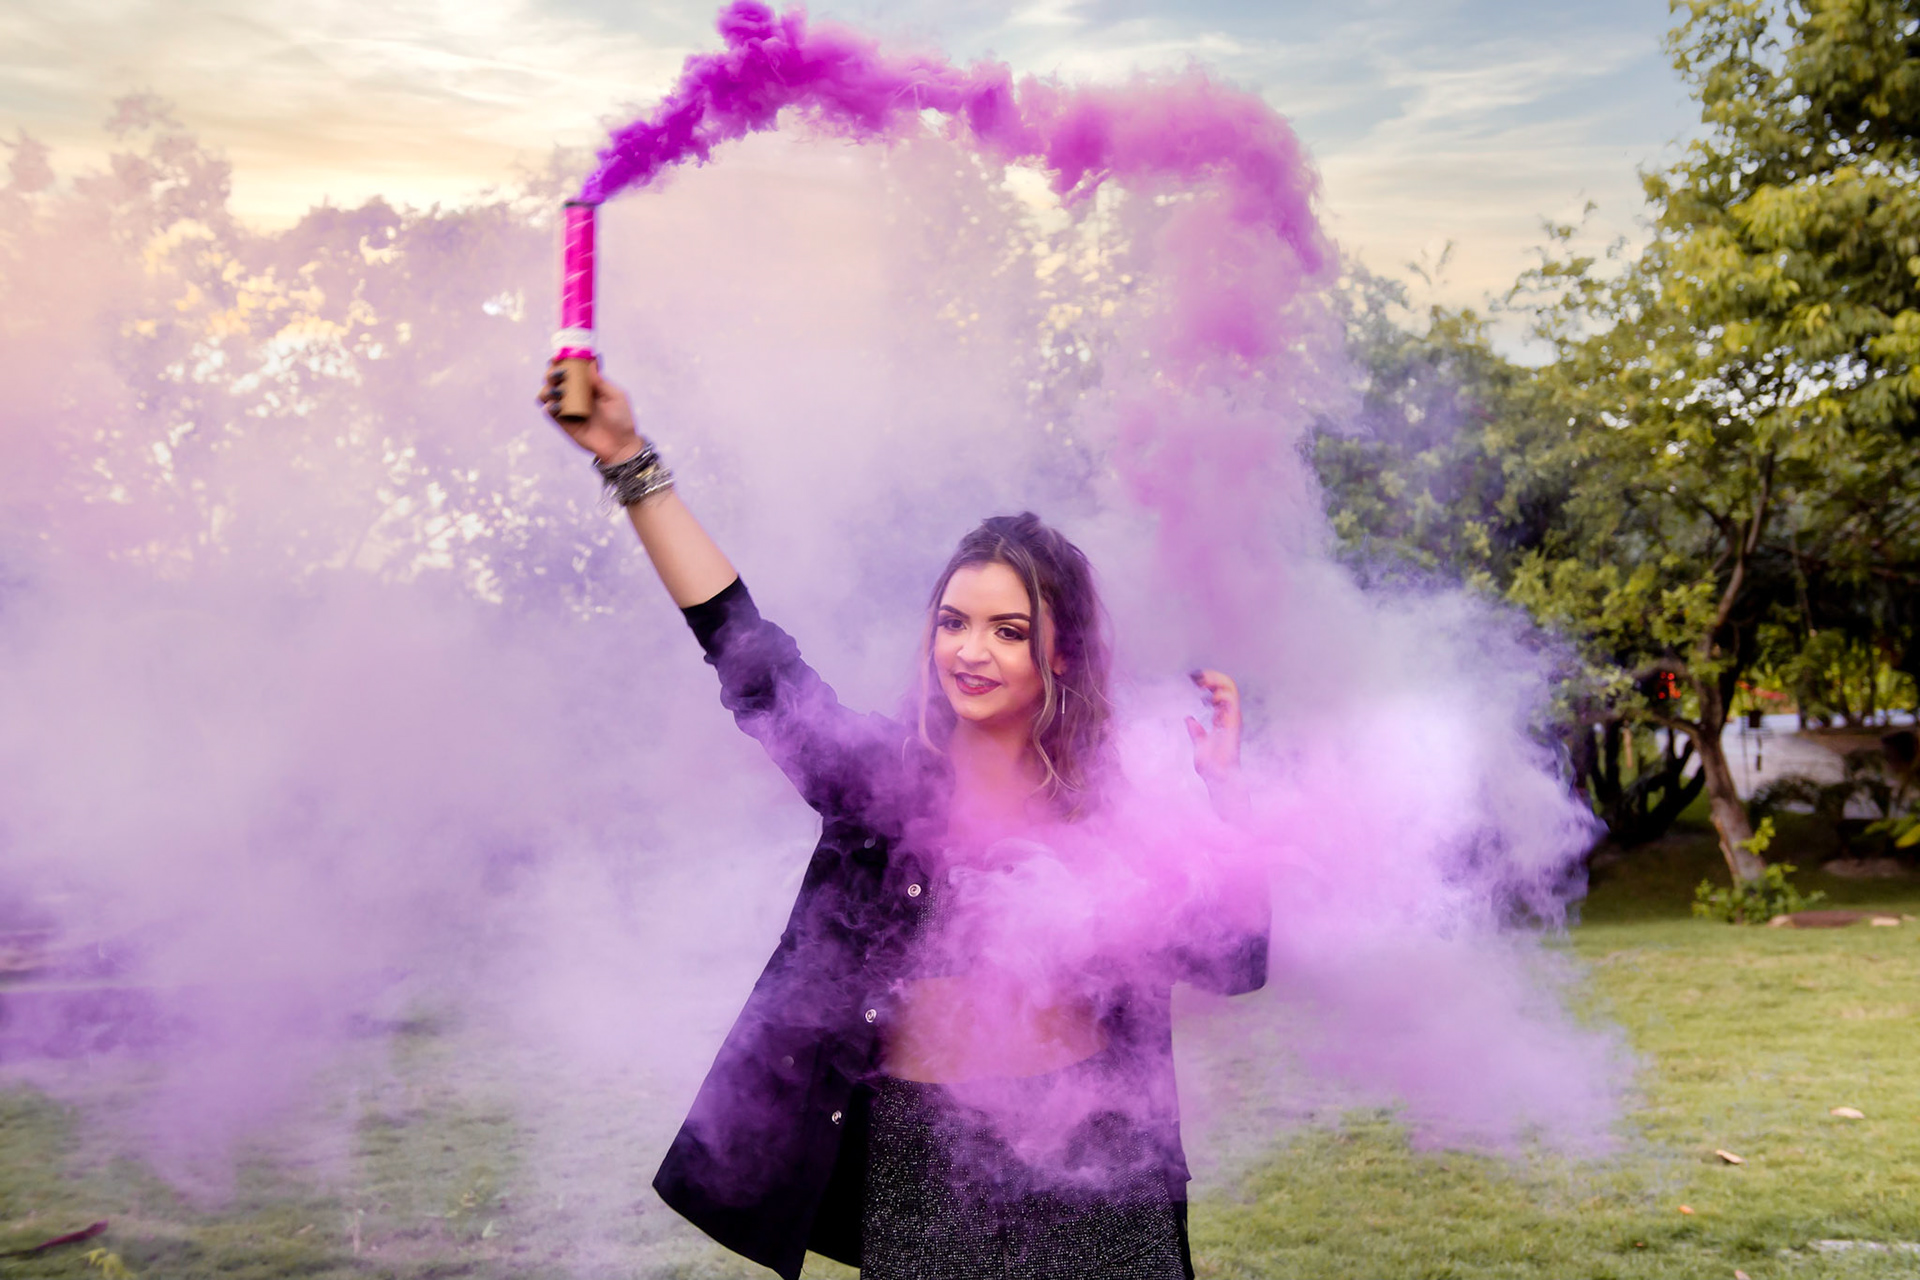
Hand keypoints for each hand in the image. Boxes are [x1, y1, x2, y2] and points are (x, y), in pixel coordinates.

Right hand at [538, 360, 644, 464]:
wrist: (620, 445)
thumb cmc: (621, 419)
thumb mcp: (615, 396)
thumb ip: (601, 380)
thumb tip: (593, 359)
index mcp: (586, 386)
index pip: (570, 369)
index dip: (562, 361)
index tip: (559, 356)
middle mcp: (574, 395)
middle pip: (554, 379)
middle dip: (552, 373)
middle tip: (560, 374)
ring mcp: (567, 408)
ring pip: (547, 393)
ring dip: (548, 388)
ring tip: (559, 391)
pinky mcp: (563, 422)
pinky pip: (549, 411)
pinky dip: (548, 406)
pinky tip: (557, 406)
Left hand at [1186, 669, 1241, 784]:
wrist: (1218, 777)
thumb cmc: (1212, 765)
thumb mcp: (1199, 743)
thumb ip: (1196, 731)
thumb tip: (1189, 718)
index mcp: (1222, 717)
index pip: (1220, 692)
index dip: (1209, 682)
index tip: (1192, 679)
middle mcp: (1229, 715)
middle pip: (1227, 686)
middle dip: (1212, 676)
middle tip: (1195, 676)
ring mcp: (1232, 717)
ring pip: (1231, 689)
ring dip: (1216, 681)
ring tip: (1200, 682)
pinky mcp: (1233, 722)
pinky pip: (1231, 701)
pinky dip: (1221, 694)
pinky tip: (1208, 697)